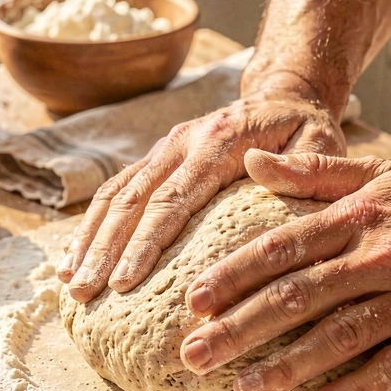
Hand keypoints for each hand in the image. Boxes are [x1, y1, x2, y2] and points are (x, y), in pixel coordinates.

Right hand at [57, 92, 345, 301]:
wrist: (286, 96)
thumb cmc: (308, 132)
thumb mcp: (321, 142)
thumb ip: (302, 163)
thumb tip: (260, 170)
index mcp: (219, 141)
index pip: (174, 198)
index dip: (145, 242)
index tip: (124, 284)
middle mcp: (182, 141)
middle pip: (133, 199)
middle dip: (105, 249)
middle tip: (84, 294)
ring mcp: (164, 148)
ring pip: (115, 194)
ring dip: (89, 238)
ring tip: (69, 284)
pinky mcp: (157, 158)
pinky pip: (115, 190)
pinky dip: (91, 225)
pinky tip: (74, 258)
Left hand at [179, 150, 390, 390]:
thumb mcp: (385, 175)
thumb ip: (315, 172)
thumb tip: (250, 159)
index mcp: (362, 215)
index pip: (284, 246)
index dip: (234, 274)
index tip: (192, 301)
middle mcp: (385, 254)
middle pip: (300, 295)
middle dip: (240, 328)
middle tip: (193, 357)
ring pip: (343, 335)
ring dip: (289, 367)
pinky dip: (359, 389)